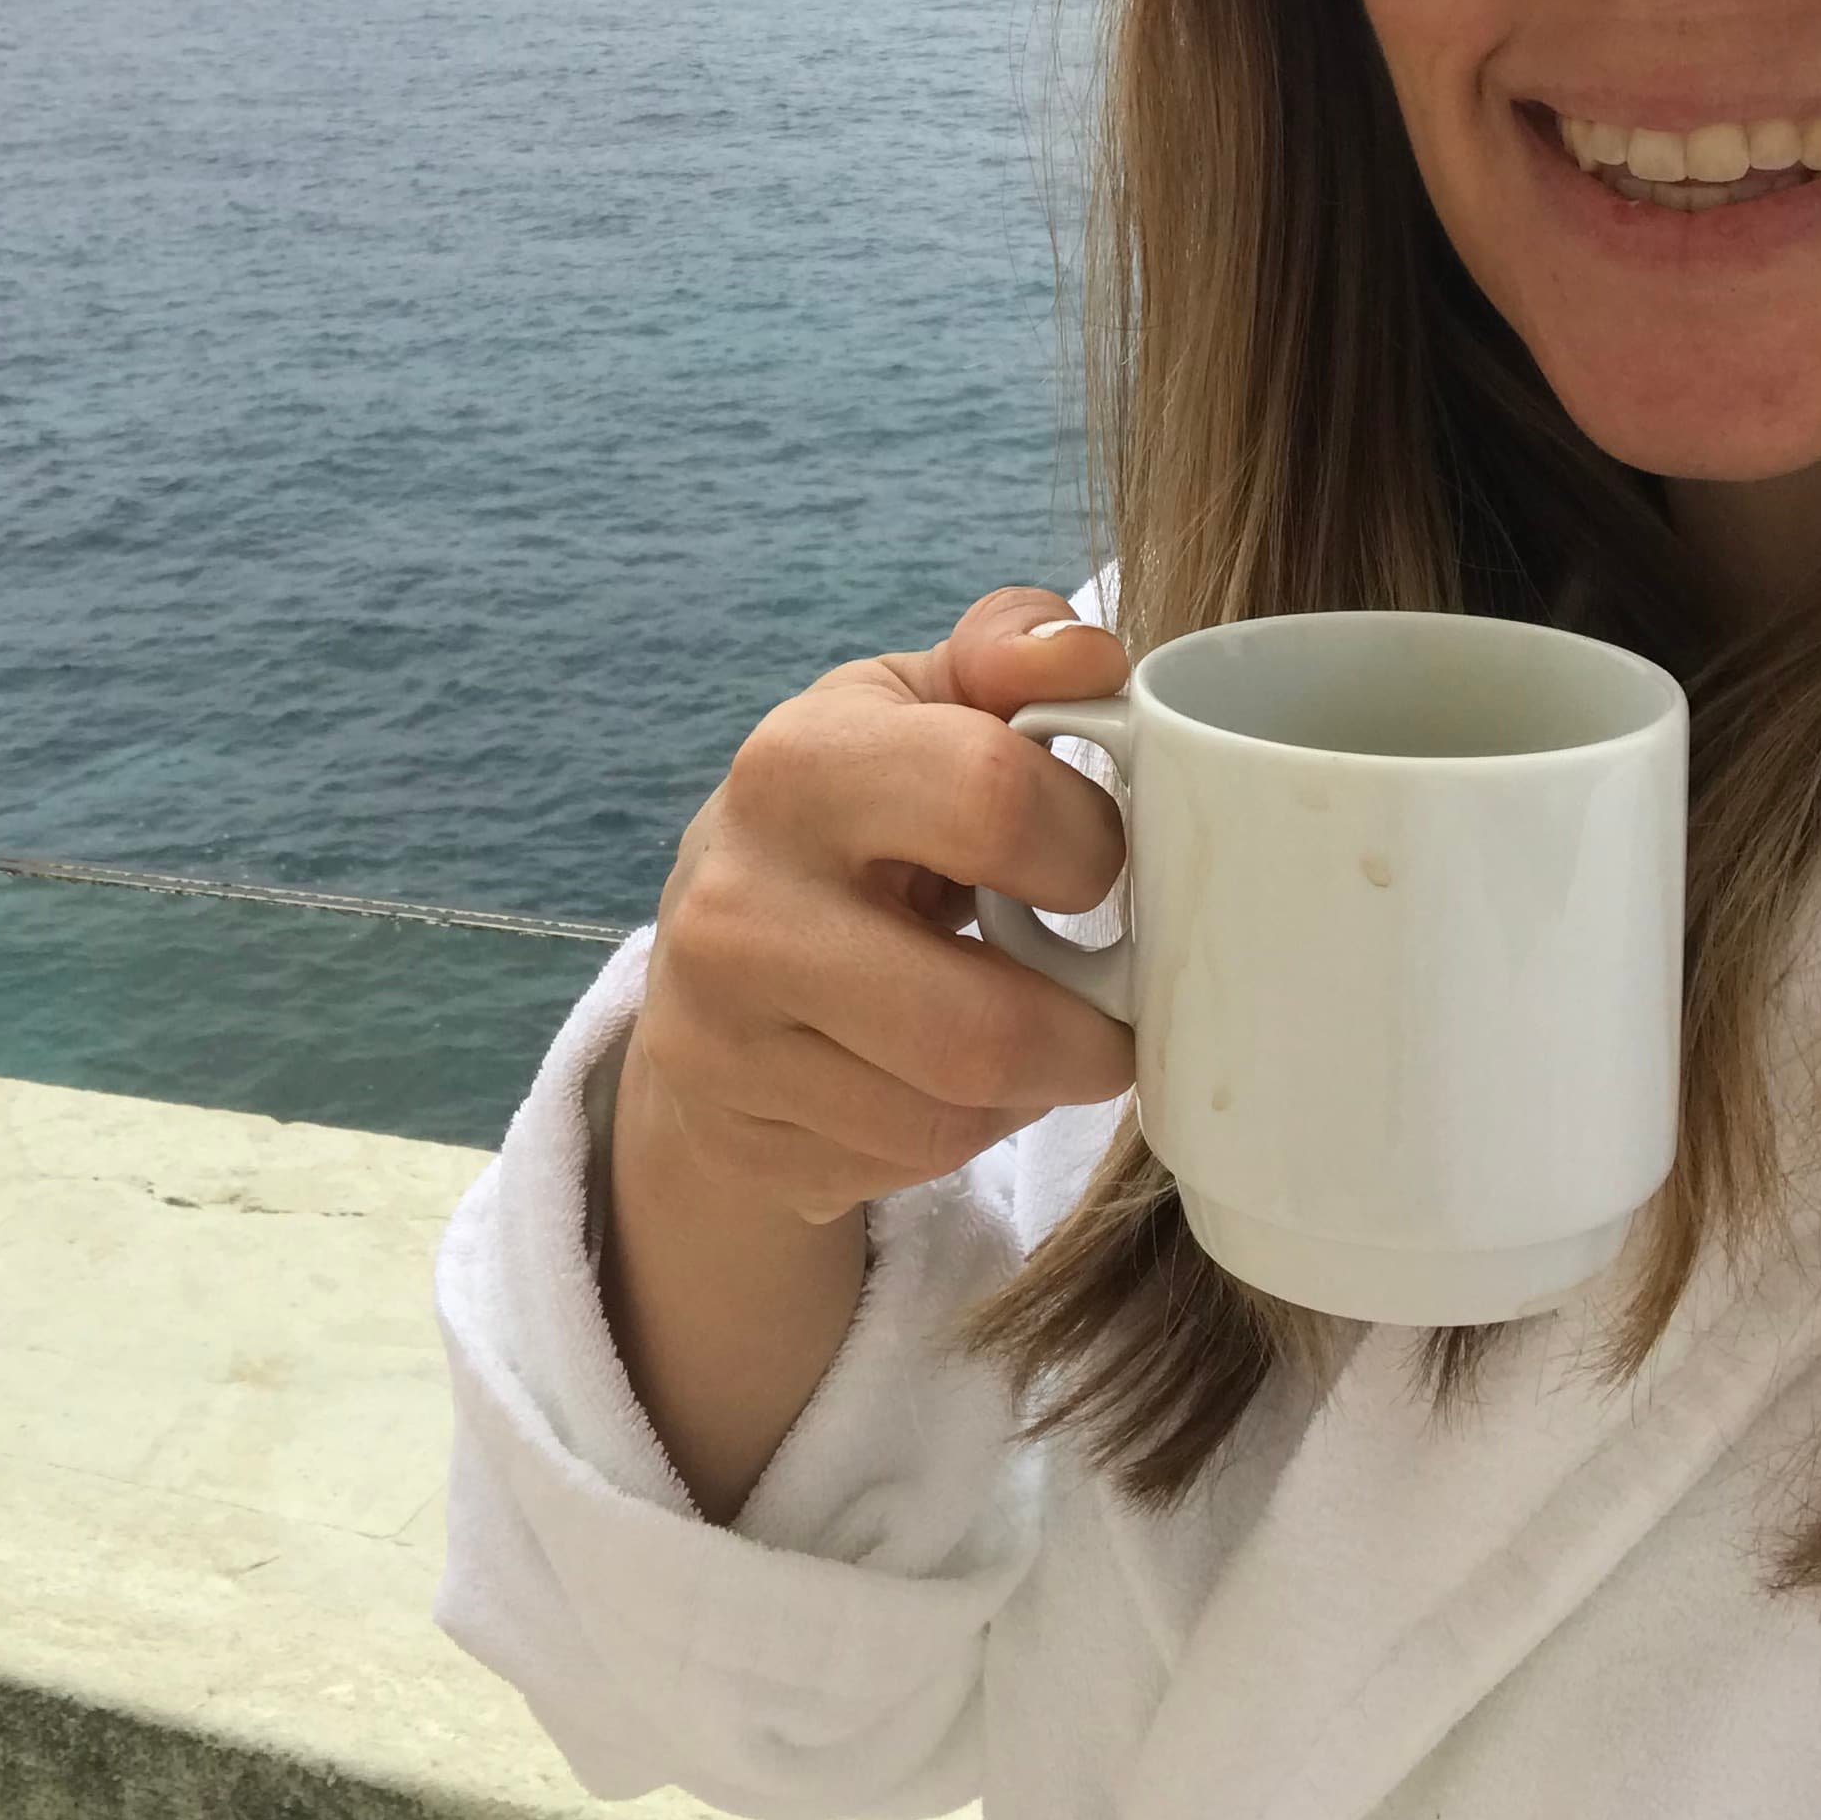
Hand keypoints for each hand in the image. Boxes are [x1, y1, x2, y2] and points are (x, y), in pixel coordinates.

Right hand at [619, 585, 1135, 1227]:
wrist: (711, 956)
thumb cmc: (857, 811)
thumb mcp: (918, 706)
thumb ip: (1009, 654)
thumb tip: (1087, 656)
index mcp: (798, 763)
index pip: (993, 800)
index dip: (1087, 842)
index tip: (1096, 860)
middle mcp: (738, 905)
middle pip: (984, 1027)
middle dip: (1088, 1032)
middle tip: (1109, 1005)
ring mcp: (722, 1036)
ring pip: (955, 1116)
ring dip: (1028, 1088)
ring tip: (1022, 1030)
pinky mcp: (734, 1136)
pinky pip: (908, 1165)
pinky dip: (962, 1133)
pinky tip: (943, 1076)